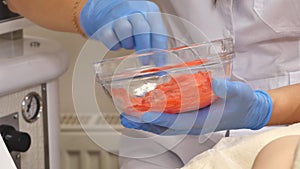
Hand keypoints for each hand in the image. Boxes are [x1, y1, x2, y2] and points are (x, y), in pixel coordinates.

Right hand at [80, 0, 167, 65]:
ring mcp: (118, 17)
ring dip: (128, 44)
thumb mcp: (148, 24)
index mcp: (149, 11)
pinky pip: (110, 39)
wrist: (109, 8)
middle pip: (141, 29)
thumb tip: (160, 65)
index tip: (160, 64)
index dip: (160, 50)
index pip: (158, 31)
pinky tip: (118, 43)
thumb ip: (155, 41)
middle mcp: (134, 11)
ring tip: (129, 44)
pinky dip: (115, 46)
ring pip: (125, 31)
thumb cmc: (133, 21)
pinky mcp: (104, 26)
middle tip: (145, 61)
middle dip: (145, 49)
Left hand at [120, 79, 272, 134]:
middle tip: (124, 115)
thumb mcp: (238, 92)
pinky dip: (154, 117)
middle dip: (143, 121)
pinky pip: (168, 120)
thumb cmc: (242, 103)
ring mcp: (189, 123)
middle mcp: (191, 124)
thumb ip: (227, 88)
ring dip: (145, 120)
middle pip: (162, 126)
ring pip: (163, 125)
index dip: (156, 117)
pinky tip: (145, 112)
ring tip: (128, 115)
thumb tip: (215, 83)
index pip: (173, 121)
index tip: (141, 114)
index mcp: (200, 121)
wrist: (247, 111)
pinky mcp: (189, 118)